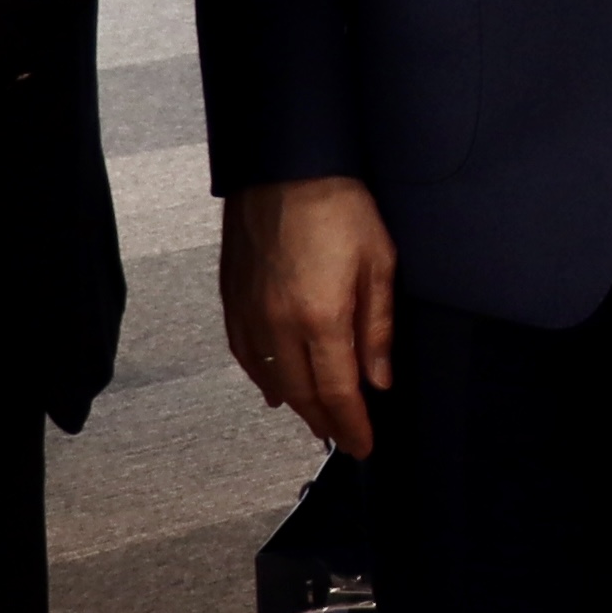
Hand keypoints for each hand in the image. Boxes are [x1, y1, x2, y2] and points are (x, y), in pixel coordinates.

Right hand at [224, 175, 397, 455]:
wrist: (285, 165)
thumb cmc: (339, 207)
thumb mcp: (378, 265)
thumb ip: (377, 329)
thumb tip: (379, 380)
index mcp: (321, 319)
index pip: (338, 393)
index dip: (352, 426)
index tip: (363, 447)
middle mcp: (279, 324)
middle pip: (302, 394)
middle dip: (325, 422)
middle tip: (342, 439)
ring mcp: (249, 313)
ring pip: (270, 379)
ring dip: (295, 405)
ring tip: (316, 419)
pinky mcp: (232, 299)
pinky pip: (245, 354)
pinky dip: (262, 378)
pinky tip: (274, 387)